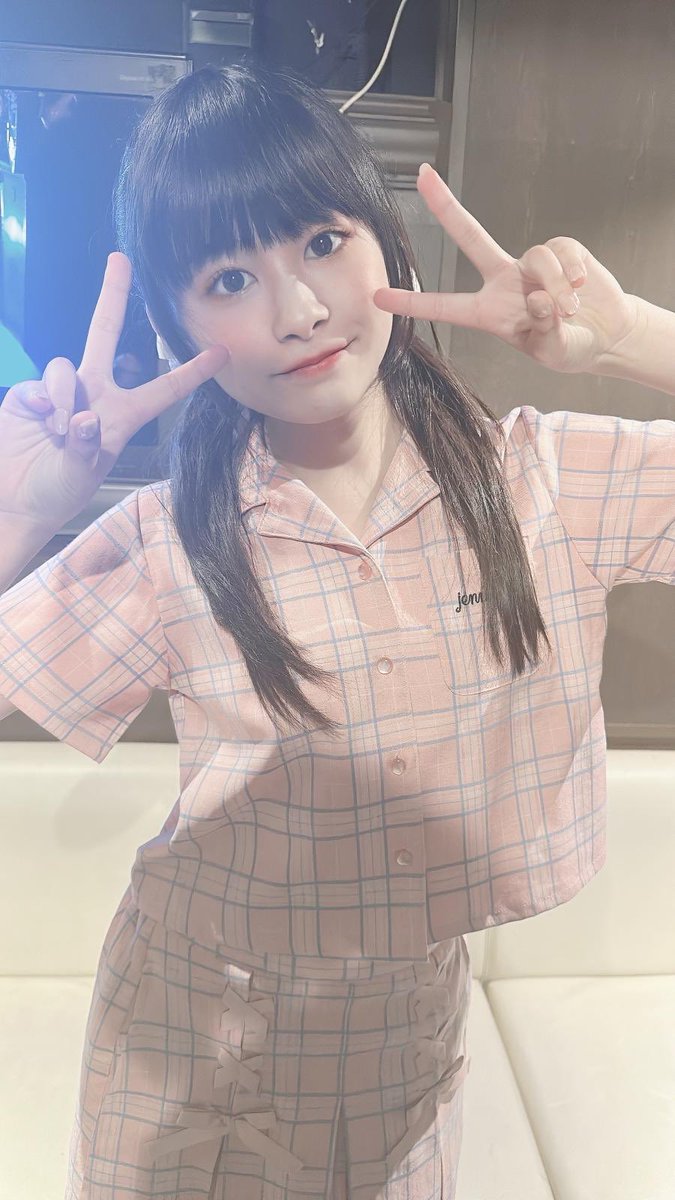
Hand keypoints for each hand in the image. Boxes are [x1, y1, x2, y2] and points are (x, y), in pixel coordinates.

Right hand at [0, 253, 228, 533]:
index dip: (192, 372)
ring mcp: (60, 392)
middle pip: (103, 334)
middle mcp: (94, 394)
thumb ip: (87, 447)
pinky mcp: (29, 394)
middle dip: (111, 295)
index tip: (222, 353)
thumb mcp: (82, 475)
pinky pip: (41, 384)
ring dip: (66, 398)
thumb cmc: (58, 491)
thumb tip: (85, 416)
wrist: (16, 499)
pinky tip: (43, 424)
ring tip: (62, 432)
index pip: (163, 390)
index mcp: (122, 416)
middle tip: (119, 259)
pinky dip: (45, 402)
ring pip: (66, 368)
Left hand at [373, 163, 638, 374]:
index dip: (413, 301)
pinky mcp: (561, 251)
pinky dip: (574, 272)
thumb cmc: (570, 347)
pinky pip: (562, 251)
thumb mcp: (553, 351)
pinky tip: (582, 288)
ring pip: (536, 258)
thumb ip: (544, 329)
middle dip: (447, 207)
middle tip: (423, 176)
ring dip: (557, 285)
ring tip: (570, 309)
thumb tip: (538, 298)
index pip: (445, 306)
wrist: (607, 334)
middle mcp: (503, 282)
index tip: (378, 296)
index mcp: (489, 313)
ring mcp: (530, 264)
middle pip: (471, 237)